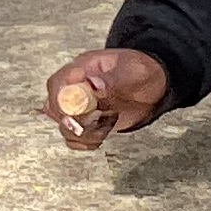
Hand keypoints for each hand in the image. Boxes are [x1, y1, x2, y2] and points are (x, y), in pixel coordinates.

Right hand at [43, 48, 169, 150]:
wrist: (154, 86)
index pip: (58, 85)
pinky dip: (87, 141)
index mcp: (83, 69)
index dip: (61, 103)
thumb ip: (114, 78)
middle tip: (96, 123)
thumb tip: (94, 85)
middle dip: (72, 122)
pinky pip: (75, 138)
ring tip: (107, 125)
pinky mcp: (87, 122)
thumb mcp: (134, 72)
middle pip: (55, 107)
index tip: (75, 118)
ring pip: (64, 126)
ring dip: (84, 134)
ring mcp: (80, 106)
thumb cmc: (143, 72)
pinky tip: (104, 133)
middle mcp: (76, 88)